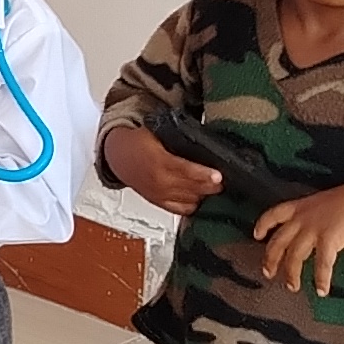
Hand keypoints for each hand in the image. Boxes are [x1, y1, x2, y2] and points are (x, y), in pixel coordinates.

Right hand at [102, 123, 222, 217]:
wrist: (119, 157)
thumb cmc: (139, 142)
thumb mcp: (157, 133)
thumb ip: (179, 139)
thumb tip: (204, 141)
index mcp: (157, 161)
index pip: (185, 171)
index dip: (203, 175)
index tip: (219, 176)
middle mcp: (158, 182)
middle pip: (190, 188)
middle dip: (209, 187)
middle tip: (224, 182)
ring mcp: (159, 195)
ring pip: (188, 201)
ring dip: (203, 196)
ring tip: (216, 189)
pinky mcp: (159, 203)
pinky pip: (180, 210)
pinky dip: (193, 205)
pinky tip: (201, 198)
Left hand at [248, 177, 343, 295]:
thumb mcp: (327, 206)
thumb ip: (316, 221)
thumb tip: (314, 240)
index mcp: (301, 206)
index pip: (274, 213)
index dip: (263, 224)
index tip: (257, 235)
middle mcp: (303, 217)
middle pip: (279, 240)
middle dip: (271, 259)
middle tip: (268, 273)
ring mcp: (314, 227)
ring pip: (294, 255)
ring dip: (292, 274)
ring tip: (293, 287)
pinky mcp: (329, 238)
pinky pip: (321, 264)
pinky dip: (321, 279)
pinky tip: (322, 290)